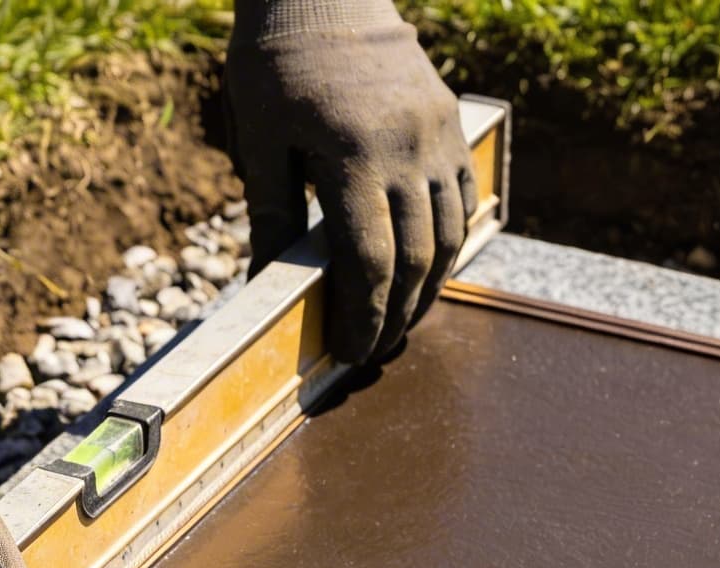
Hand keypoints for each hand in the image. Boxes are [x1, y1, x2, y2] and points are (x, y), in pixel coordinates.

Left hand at [227, 0, 472, 364]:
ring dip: (428, 290)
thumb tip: (267, 286)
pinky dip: (448, 243)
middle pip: (416, 261)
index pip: (370, 263)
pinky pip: (461, 200)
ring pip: (448, 236)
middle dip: (396, 317)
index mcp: (353, 156)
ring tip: (401, 322)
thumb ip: (271, 214)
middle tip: (373, 352)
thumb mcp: (258, 138)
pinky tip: (426, 271)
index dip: (363, 317)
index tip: (349, 352)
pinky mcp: (450, 125)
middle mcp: (406, 150)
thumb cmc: (277, 62)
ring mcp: (436, 137)